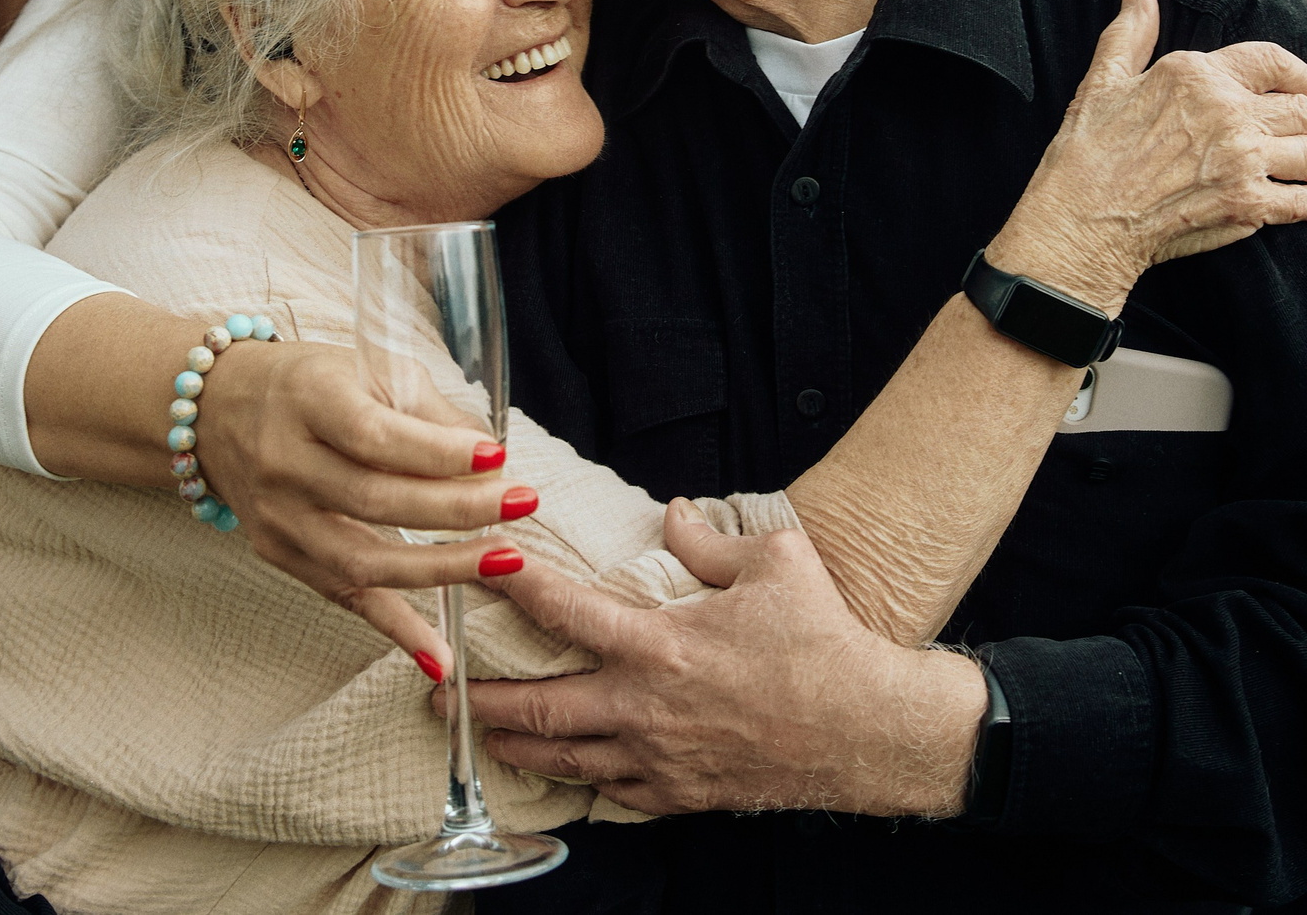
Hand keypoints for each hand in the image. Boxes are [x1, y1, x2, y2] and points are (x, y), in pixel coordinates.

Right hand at [192, 337, 541, 669]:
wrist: (215, 409)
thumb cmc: (308, 384)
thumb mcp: (365, 370)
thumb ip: (426, 412)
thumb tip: (492, 459)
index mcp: (308, 400)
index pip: (375, 436)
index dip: (438, 451)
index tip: (498, 456)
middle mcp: (284, 462)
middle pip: (375, 499)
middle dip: (457, 507)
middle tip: (521, 503)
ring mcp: (278, 517)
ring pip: (363, 559)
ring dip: (442, 568)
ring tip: (505, 561)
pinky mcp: (281, 555)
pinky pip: (344, 597)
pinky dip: (394, 629)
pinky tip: (439, 656)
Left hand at [453, 501, 983, 816]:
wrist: (867, 728)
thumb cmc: (823, 641)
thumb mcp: (774, 562)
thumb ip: (710, 538)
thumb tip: (673, 512)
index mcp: (659, 644)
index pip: (564, 611)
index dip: (515, 585)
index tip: (480, 566)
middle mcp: (644, 707)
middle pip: (538, 708)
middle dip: (480, 701)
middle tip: (438, 691)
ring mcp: (658, 759)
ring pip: (563, 759)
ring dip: (515, 747)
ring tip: (482, 736)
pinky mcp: (680, 794)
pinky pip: (611, 792)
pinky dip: (582, 779)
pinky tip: (568, 768)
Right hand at [996, 0, 1306, 311]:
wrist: (1080, 221)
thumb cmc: (1086, 152)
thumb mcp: (1103, 81)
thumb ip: (1131, 34)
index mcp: (1197, 76)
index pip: (1274, 62)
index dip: (1302, 76)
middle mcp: (1228, 112)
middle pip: (1304, 111)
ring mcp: (1242, 160)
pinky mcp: (1246, 206)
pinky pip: (1305, 201)